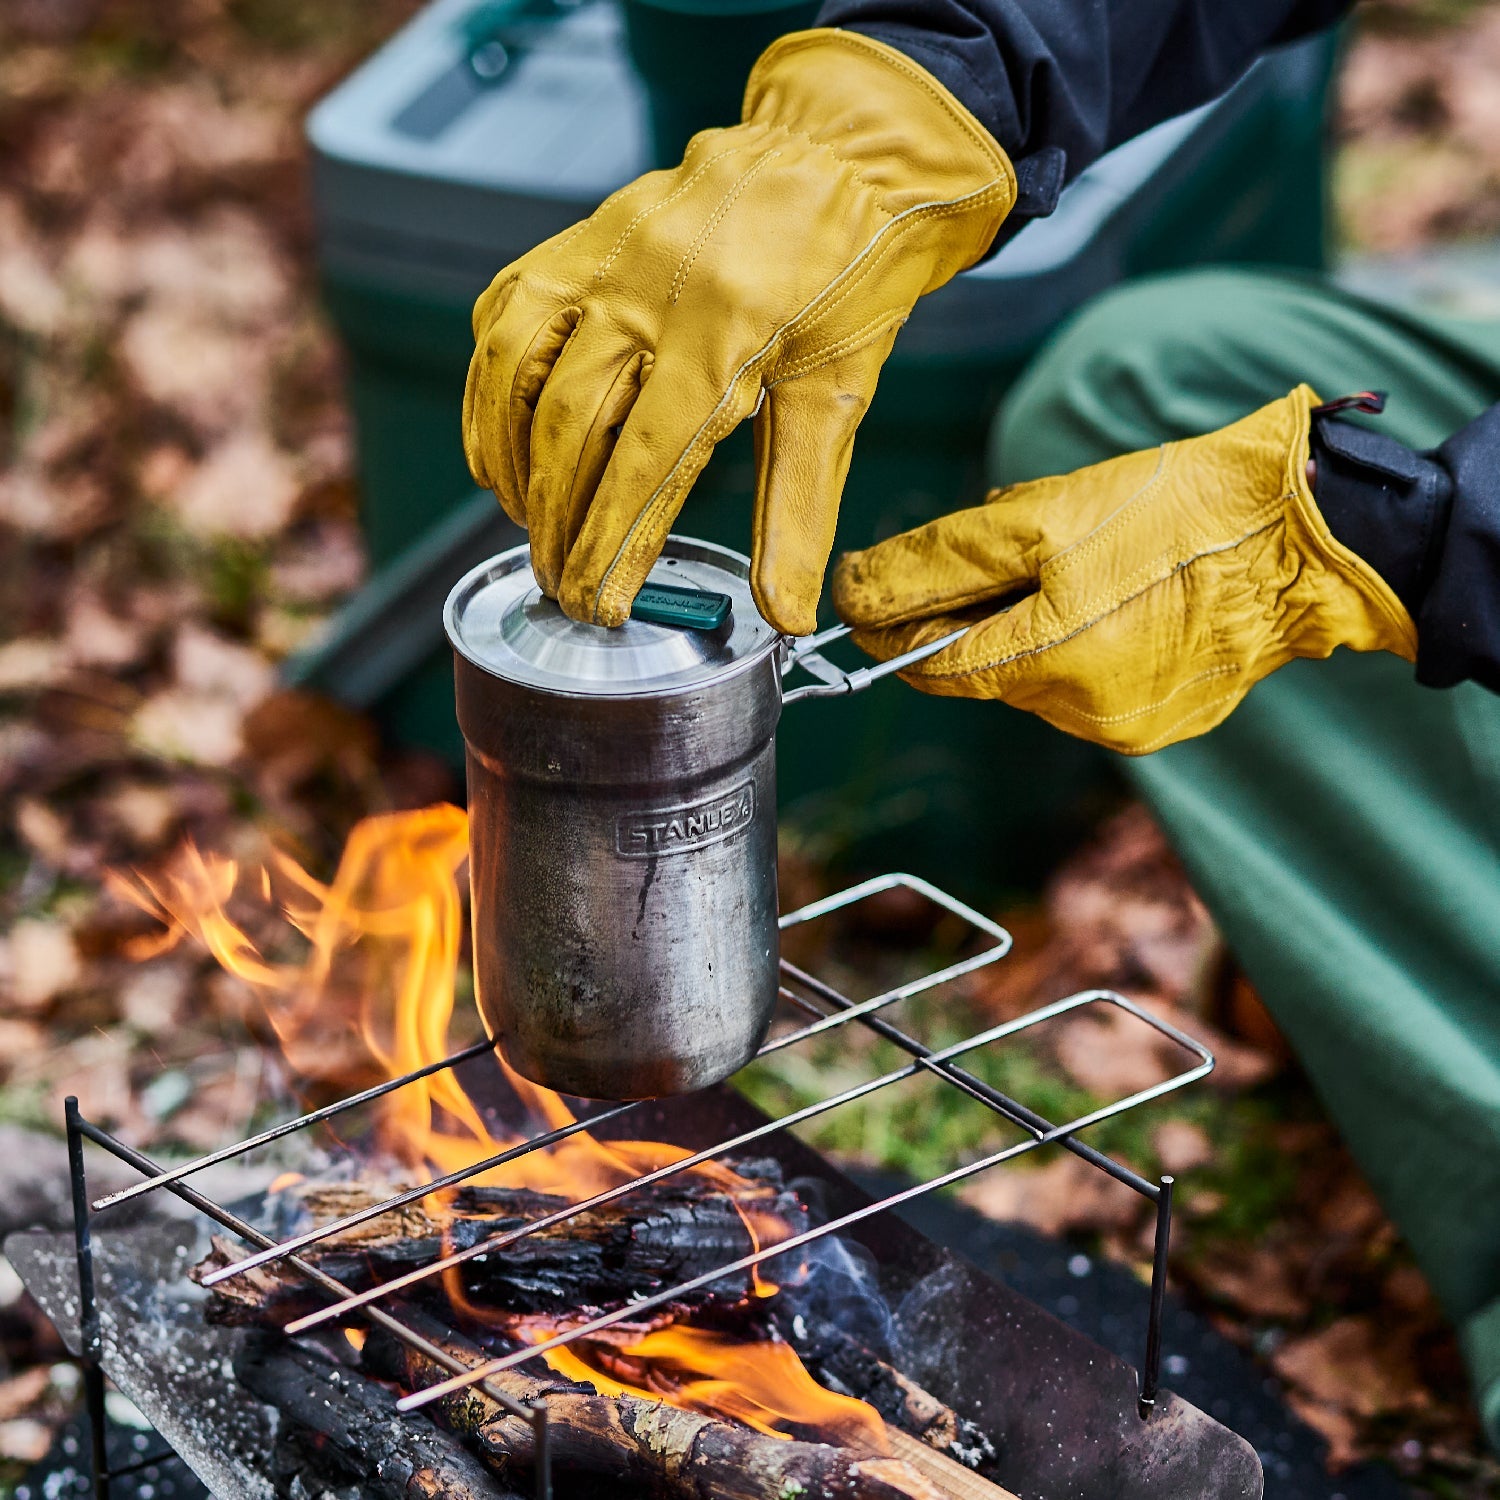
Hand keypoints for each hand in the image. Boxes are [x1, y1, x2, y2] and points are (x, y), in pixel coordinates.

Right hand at [462, 29, 1014, 633]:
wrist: (837, 153)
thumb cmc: (848, 277)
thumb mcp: (839, 397)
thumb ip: (800, 512)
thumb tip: (788, 618)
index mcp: (726, 336)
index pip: (644, 466)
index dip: (609, 547)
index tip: (594, 606)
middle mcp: (650, 291)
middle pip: (570, 429)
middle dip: (555, 522)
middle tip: (556, 581)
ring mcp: (603, 256)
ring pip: (516, 371)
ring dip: (509, 460)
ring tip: (524, 520)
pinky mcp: (579, 238)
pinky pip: (507, 316)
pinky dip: (495, 389)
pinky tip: (509, 437)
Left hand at [832, 385, 1416, 753]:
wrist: (1307, 536)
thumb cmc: (1173, 512)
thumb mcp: (1037, 517)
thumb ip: (937, 564)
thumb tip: (854, 595)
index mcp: (1046, 664)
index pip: (933, 665)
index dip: (894, 630)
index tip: (868, 598)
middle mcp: (1082, 715)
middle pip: (985, 669)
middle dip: (975, 615)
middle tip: (999, 553)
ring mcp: (1129, 727)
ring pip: (1037, 676)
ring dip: (1030, 627)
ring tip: (1078, 565)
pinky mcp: (1166, 721)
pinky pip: (1091, 684)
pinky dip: (1082, 644)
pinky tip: (1118, 597)